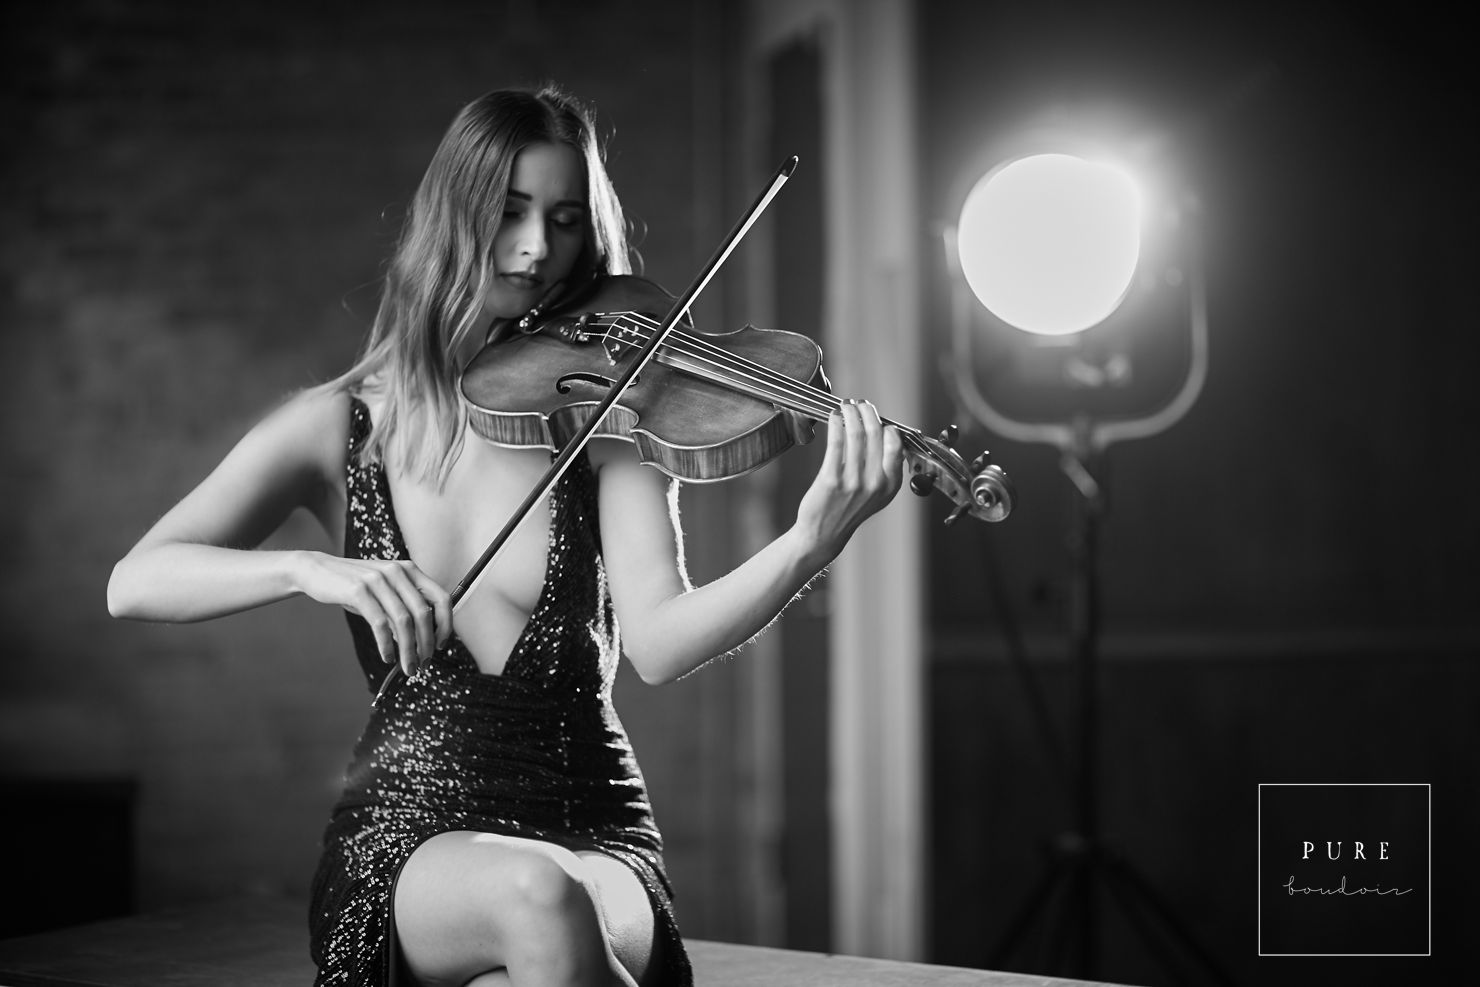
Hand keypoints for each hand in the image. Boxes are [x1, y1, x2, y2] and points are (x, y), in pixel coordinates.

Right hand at [293, 553, 451, 675]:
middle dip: (426, 644)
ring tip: (407, 667)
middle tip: (423, 665)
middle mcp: (398, 571)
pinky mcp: (359, 590)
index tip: (441, 646)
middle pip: (423, 614)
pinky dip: (387, 645)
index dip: (446, 625)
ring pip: (403, 622)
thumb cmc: (354, 586)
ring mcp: (379, 579)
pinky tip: (387, 656)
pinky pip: (380, 624)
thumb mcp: (384, 592)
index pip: (442, 598)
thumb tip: (421, 642)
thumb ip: (403, 610)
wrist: (317, 571)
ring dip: (408, 650)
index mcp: (409, 570)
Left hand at [794, 398, 903, 560]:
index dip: (885, 425)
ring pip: (856, 434)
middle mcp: (875, 483)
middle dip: (867, 412)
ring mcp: (853, 482)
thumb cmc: (849, 509)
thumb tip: (887, 434)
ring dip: (850, 413)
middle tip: (860, 405)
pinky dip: (835, 424)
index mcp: (891, 484)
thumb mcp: (878, 494)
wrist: (824, 533)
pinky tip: (833, 417)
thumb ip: (886, 468)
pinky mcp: (831, 479)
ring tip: (846, 406)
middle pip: (876, 433)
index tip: (876, 416)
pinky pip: (836, 442)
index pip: (896, 443)